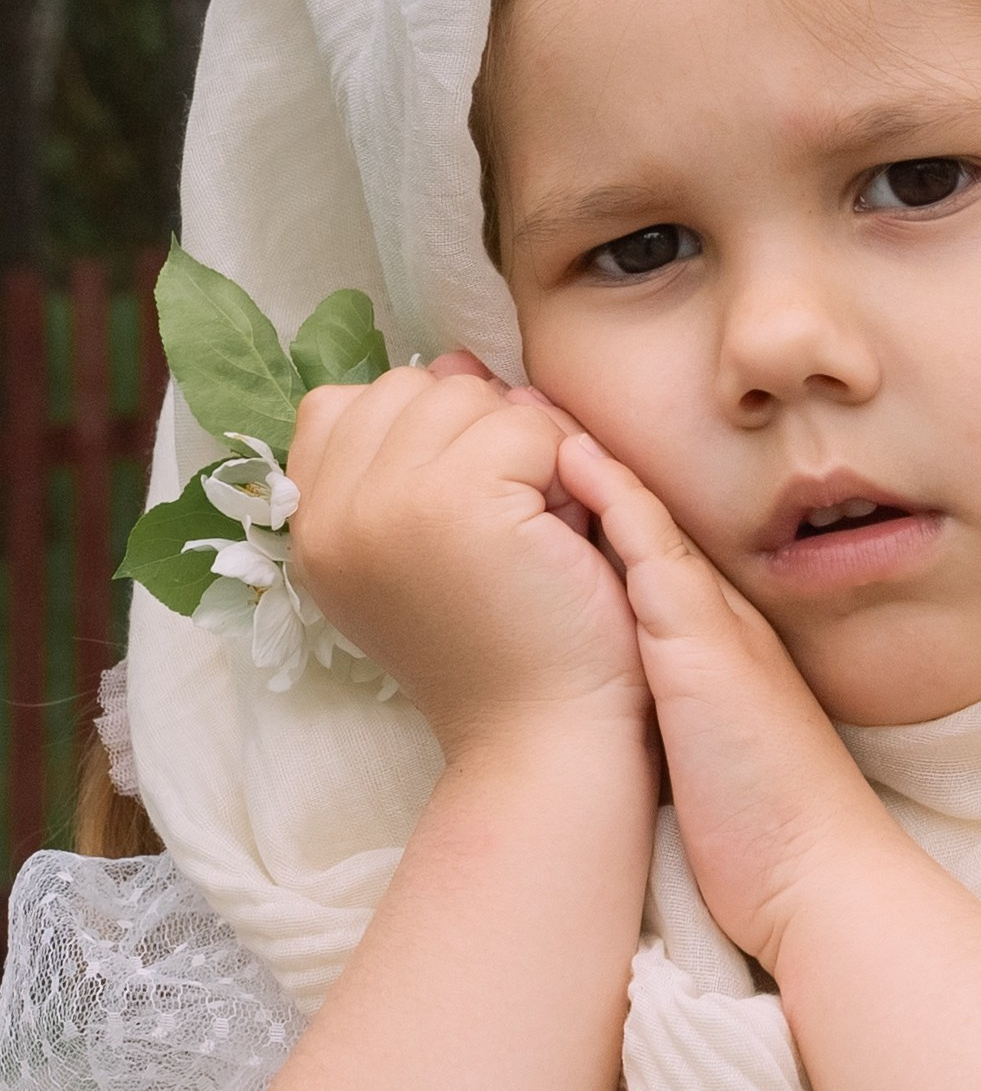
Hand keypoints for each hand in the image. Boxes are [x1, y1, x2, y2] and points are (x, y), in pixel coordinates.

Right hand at [288, 365, 650, 764]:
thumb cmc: (504, 636)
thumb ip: (419, 451)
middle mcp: (331, 515)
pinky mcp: (459, 502)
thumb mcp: (431, 539)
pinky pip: (526, 424)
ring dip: (522, 449)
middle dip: (479, 435)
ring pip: (471, 396)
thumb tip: (452, 358)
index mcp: (311, 528)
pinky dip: (560, 468)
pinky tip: (556, 537)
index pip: (347, 401)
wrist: (542, 732)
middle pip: (416, 386)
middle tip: (505, 527)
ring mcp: (389, 505)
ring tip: (529, 532)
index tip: (457, 510)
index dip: (421, 434)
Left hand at [553, 432, 895, 969]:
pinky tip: (575, 461)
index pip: (645, 546)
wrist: (818, 876)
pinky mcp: (703, 648)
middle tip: (523, 404)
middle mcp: (716, 614)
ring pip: (644, 516)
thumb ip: (674, 698)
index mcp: (715, 637)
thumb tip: (619, 689)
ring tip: (532, 410)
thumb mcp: (705, 742)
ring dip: (590, 460)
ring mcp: (713, 624)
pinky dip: (615, 502)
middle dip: (582, 459)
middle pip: (641, 516)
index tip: (541, 454)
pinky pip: (653, 555)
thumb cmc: (757, 829)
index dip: (594, 496)